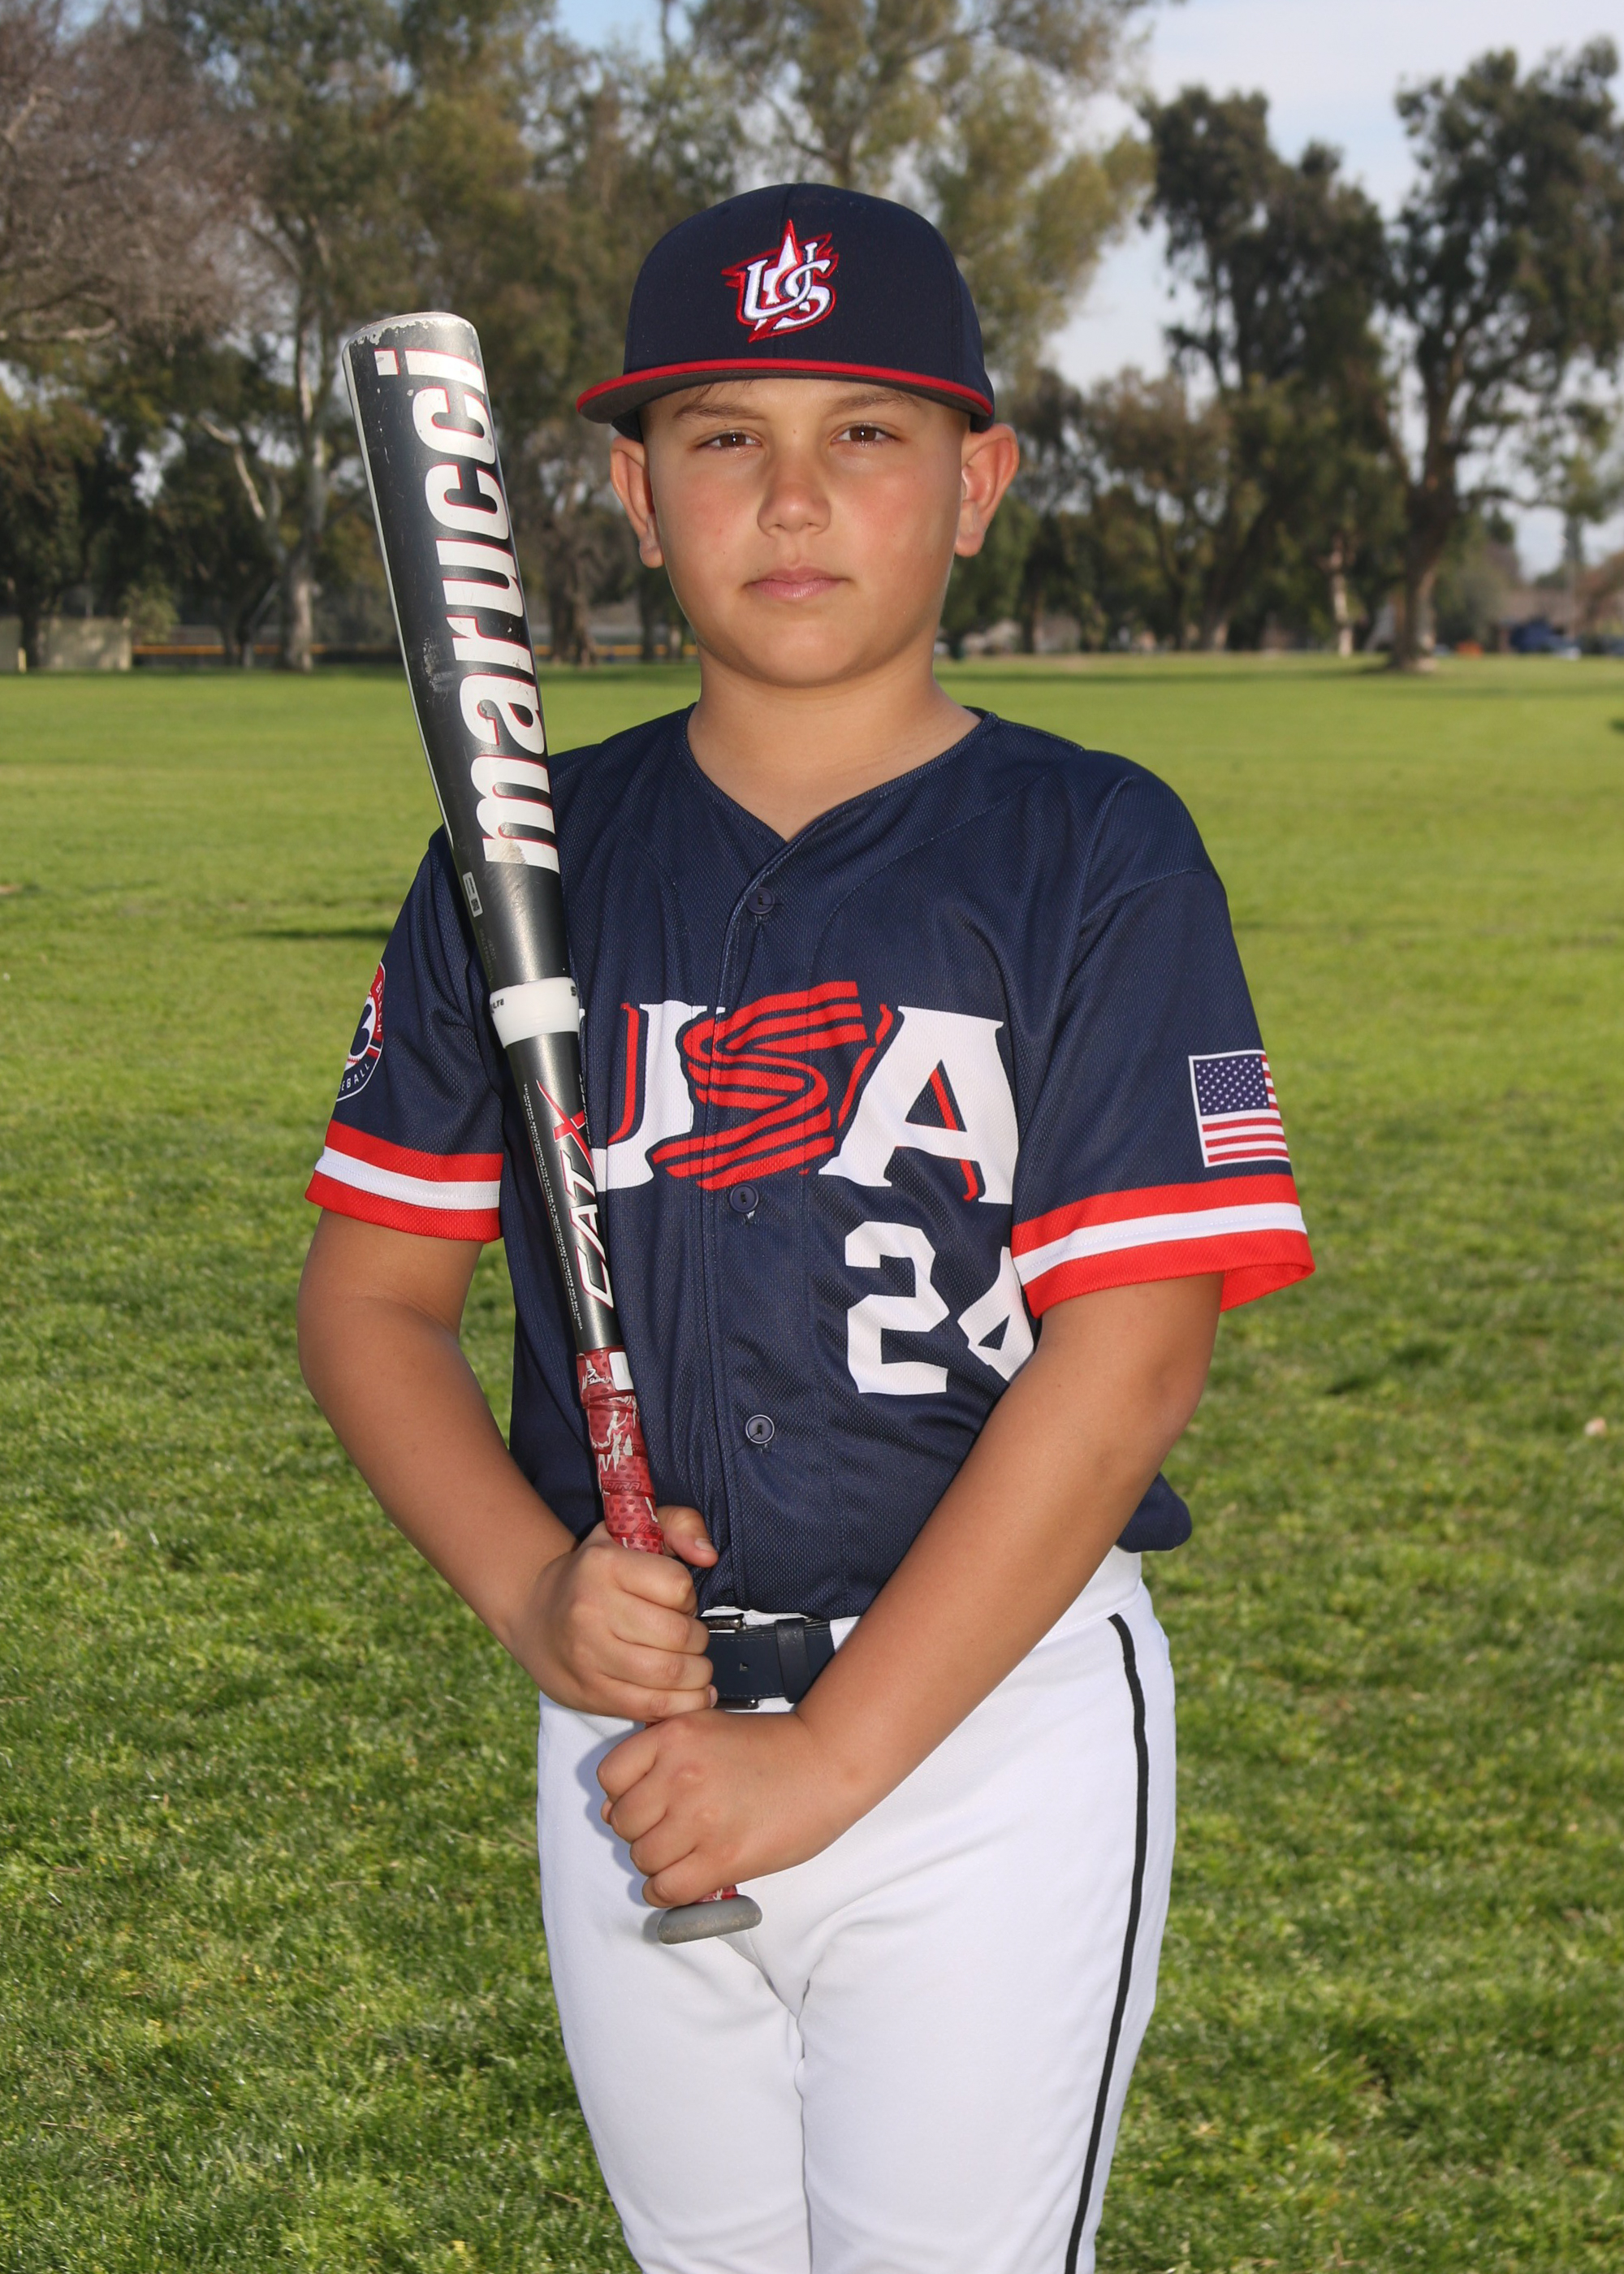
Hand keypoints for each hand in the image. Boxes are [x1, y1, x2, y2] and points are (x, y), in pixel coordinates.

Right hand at [514, 1504, 718, 1717]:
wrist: (536, 1613)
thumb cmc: (595, 1572)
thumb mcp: (630, 1530)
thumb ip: (680, 1524)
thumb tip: (707, 1556)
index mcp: (604, 1565)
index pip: (677, 1585)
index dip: (689, 1596)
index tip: (679, 1601)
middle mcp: (591, 1610)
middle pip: (678, 1634)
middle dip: (699, 1639)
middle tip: (691, 1637)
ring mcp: (589, 1655)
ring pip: (669, 1673)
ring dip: (697, 1673)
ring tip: (694, 1665)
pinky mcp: (592, 1693)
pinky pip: (652, 1706)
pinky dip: (684, 1703)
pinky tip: (691, 1692)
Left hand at [597, 1708, 858, 1906]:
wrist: (826, 1762)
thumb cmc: (770, 1746)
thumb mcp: (706, 1726)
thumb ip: (659, 1756)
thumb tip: (612, 1807)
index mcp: (673, 1736)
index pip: (609, 1777)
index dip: (622, 1793)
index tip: (643, 1801)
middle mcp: (679, 1775)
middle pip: (623, 1822)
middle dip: (640, 1830)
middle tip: (668, 1830)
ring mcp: (699, 1818)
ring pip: (642, 1858)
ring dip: (656, 1862)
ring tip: (681, 1854)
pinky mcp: (722, 1857)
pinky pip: (667, 1889)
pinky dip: (665, 1892)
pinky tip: (682, 1880)